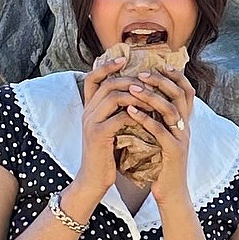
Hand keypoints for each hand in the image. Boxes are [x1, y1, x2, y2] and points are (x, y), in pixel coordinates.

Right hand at [75, 47, 149, 203]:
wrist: (94, 180)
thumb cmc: (106, 156)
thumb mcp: (110, 129)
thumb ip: (117, 112)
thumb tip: (136, 96)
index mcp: (89, 109)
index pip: (93, 78)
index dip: (107, 66)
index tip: (123, 59)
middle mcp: (87, 112)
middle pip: (107, 83)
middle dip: (129, 80)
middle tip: (148, 82)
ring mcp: (91, 123)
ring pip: (113, 97)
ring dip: (135, 95)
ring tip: (151, 98)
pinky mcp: (98, 136)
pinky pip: (119, 118)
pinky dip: (135, 116)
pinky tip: (147, 118)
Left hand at [118, 64, 194, 209]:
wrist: (171, 192)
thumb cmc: (162, 164)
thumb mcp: (163, 137)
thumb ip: (159, 119)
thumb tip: (146, 99)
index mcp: (184, 122)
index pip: (186, 90)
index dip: (175, 75)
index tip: (158, 65)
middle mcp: (186, 127)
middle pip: (180, 94)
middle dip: (161, 80)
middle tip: (141, 73)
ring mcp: (181, 138)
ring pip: (170, 109)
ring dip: (151, 96)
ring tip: (133, 88)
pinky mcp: (174, 151)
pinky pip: (160, 130)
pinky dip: (145, 119)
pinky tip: (130, 112)